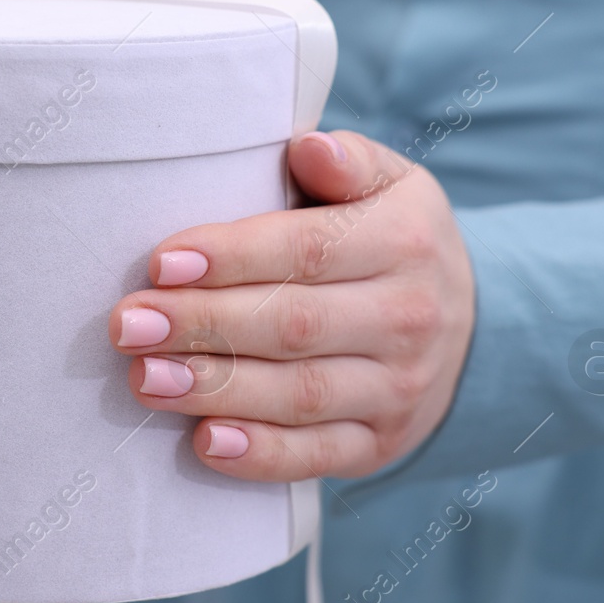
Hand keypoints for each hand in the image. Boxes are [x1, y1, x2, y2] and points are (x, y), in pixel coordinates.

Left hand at [109, 130, 474, 481]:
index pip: (308, 250)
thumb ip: (347, 161)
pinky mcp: (382, 444)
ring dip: (215, 390)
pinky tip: (205, 443)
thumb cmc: (391, 238)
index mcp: (404, 242)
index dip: (231, 258)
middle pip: (293, 326)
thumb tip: (308, 146)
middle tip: (128, 325)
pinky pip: (319, 456)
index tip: (161, 263)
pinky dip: (261, 455)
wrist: (475, 326)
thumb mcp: (390, 182)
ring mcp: (399, 389)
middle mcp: (410, 318)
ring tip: (144, 379)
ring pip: (299, 394)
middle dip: (202, 326)